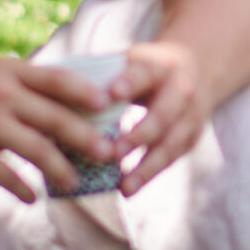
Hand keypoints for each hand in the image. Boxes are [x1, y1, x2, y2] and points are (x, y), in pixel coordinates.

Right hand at [0, 56, 119, 201]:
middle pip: (57, 118)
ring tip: (75, 183)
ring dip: (61, 169)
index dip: (88, 93)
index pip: (60, 79)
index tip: (111, 106)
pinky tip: (32, 197)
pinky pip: (5, 174)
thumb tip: (56, 97)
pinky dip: (22, 188)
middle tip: (110, 154)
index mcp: (8, 71)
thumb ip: (17, 82)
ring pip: (37, 150)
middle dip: (88, 138)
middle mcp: (1, 94)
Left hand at [110, 38, 211, 194]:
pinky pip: (170, 159)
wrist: (196, 69)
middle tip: (112, 152)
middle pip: (163, 115)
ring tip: (124, 186)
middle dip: (139, 135)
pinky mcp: (190, 138)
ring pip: (170, 144)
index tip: (112, 94)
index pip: (144, 74)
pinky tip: (128, 188)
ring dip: (146, 166)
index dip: (130, 83)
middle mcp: (181, 90)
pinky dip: (149, 175)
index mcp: (159, 66)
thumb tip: (53, 88)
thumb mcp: (132, 61)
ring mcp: (190, 116)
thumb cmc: (145, 69)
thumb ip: (104, 74)